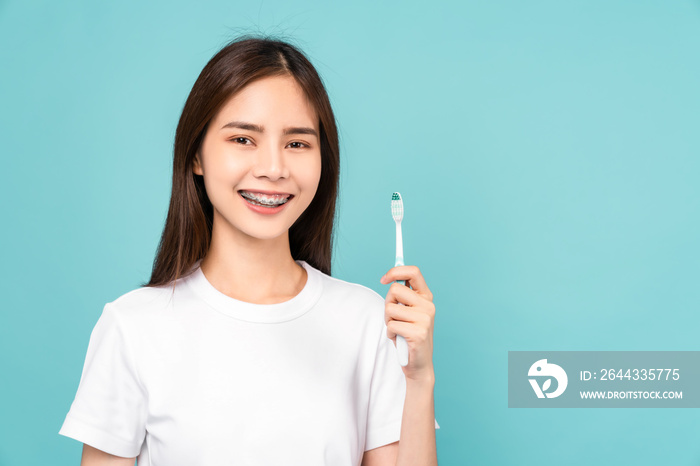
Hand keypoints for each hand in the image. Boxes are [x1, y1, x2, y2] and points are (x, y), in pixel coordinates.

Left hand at [379, 265, 435, 381]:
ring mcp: (425, 319)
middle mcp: (428, 305)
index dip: (395, 271)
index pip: (413, 272)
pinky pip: (391, 325)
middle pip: (395, 290)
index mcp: (426, 297)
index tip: (383, 280)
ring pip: (390, 308)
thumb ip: (402, 296)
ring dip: (388, 321)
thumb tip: (390, 277)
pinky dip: (390, 333)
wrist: (419, 365)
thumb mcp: (407, 312)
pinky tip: (399, 339)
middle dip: (387, 303)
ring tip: (398, 330)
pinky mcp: (418, 332)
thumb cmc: (408, 336)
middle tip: (393, 317)